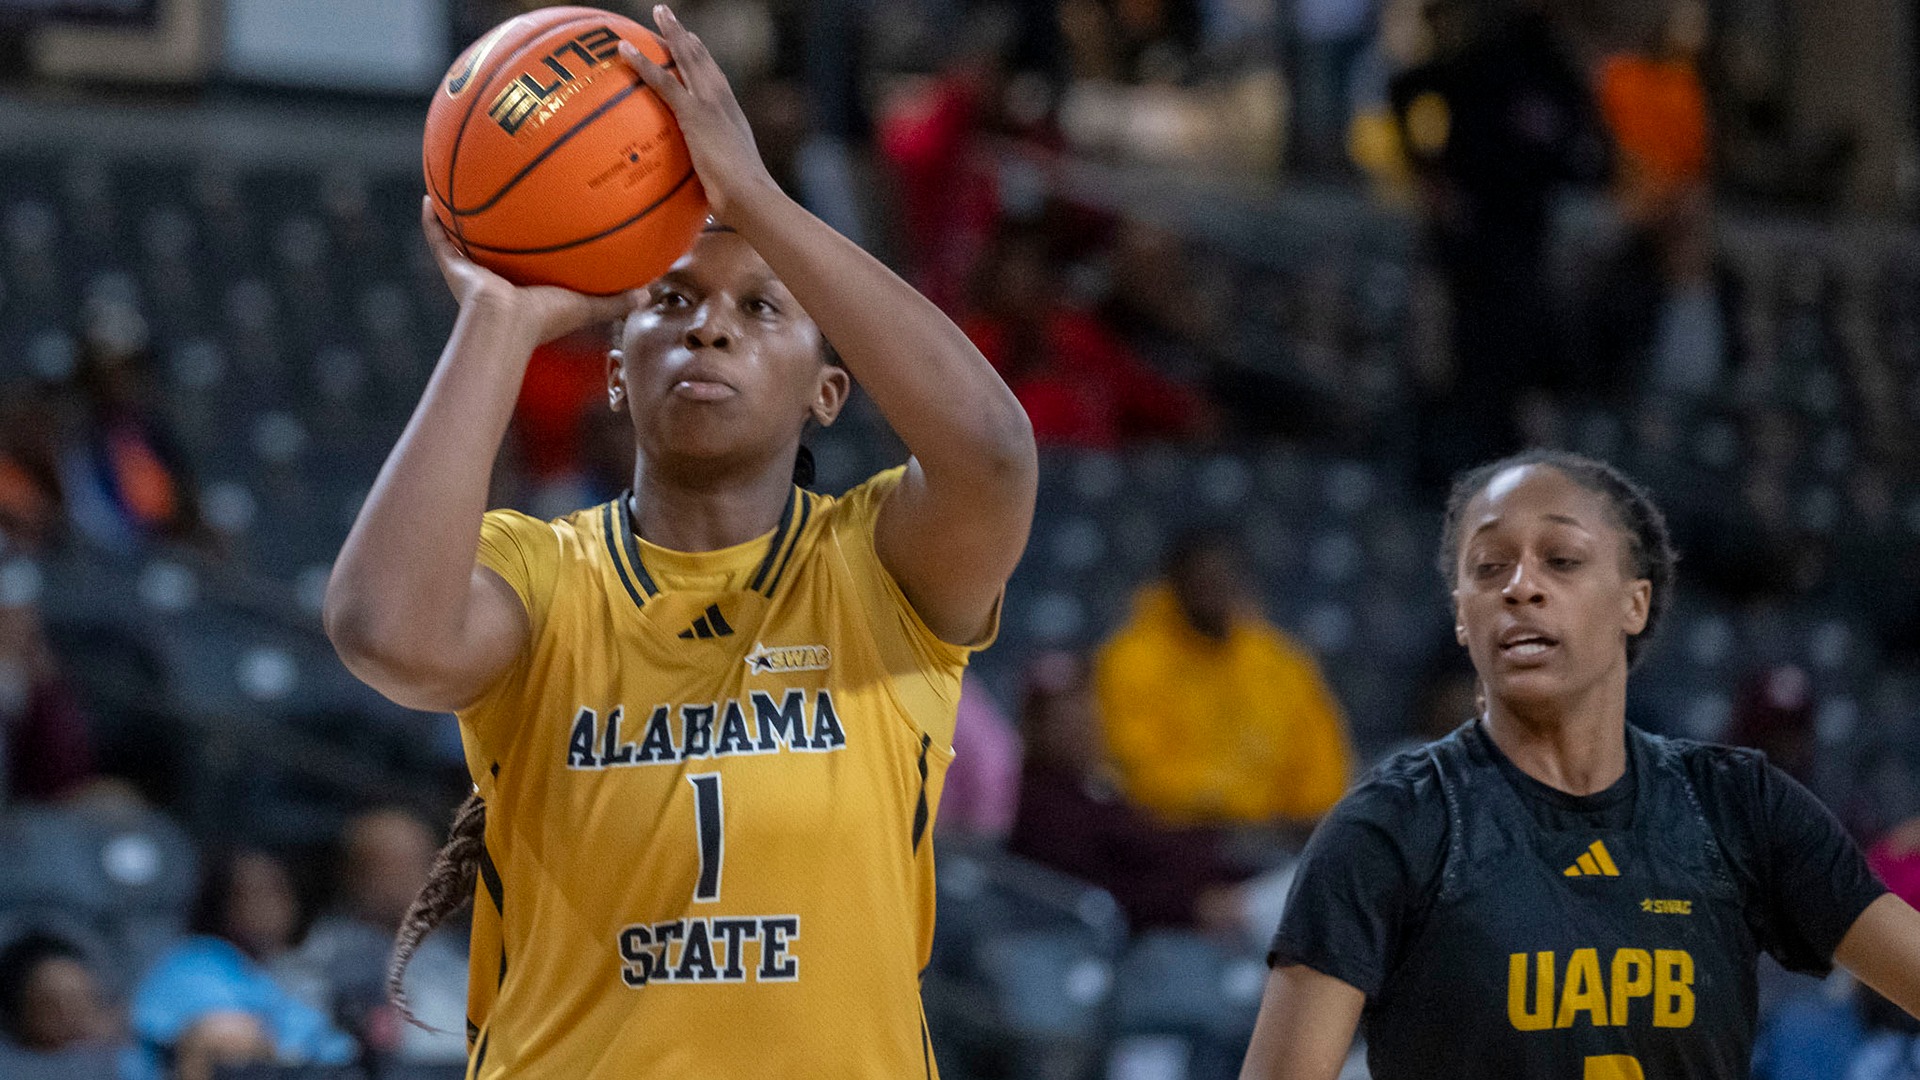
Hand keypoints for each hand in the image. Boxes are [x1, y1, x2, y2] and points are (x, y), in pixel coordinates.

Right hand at [418, 197, 632, 343]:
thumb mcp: (585, 306)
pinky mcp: (452, 267)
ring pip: (462, 239)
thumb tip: (650, 293)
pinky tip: (428, 196)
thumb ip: (616, 300)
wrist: (504, 325)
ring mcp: (471, 272)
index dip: (534, 244)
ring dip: (460, 216)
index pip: (530, 260)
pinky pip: (438, 238)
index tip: (540, 222)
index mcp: (524, 286)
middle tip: (501, 196)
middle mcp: (495, 277)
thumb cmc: (543, 320)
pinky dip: (430, 220)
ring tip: (457, 186)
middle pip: (494, 245)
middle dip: (496, 225)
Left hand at [619, 5, 778, 222]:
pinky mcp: (694, 113)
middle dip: (685, 38)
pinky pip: (663, 82)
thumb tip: (703, 206)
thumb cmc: (742, 202)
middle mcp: (723, 102)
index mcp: (732, 116)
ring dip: (670, 34)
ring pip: (686, 59)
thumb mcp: (726, 187)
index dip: (703, 61)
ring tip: (657, 14)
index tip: (692, 44)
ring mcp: (710, 104)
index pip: (714, 81)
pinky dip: (643, 64)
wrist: (750, 196)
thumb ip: (712, 183)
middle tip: (670, 19)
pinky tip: (624, 50)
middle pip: (702, 60)